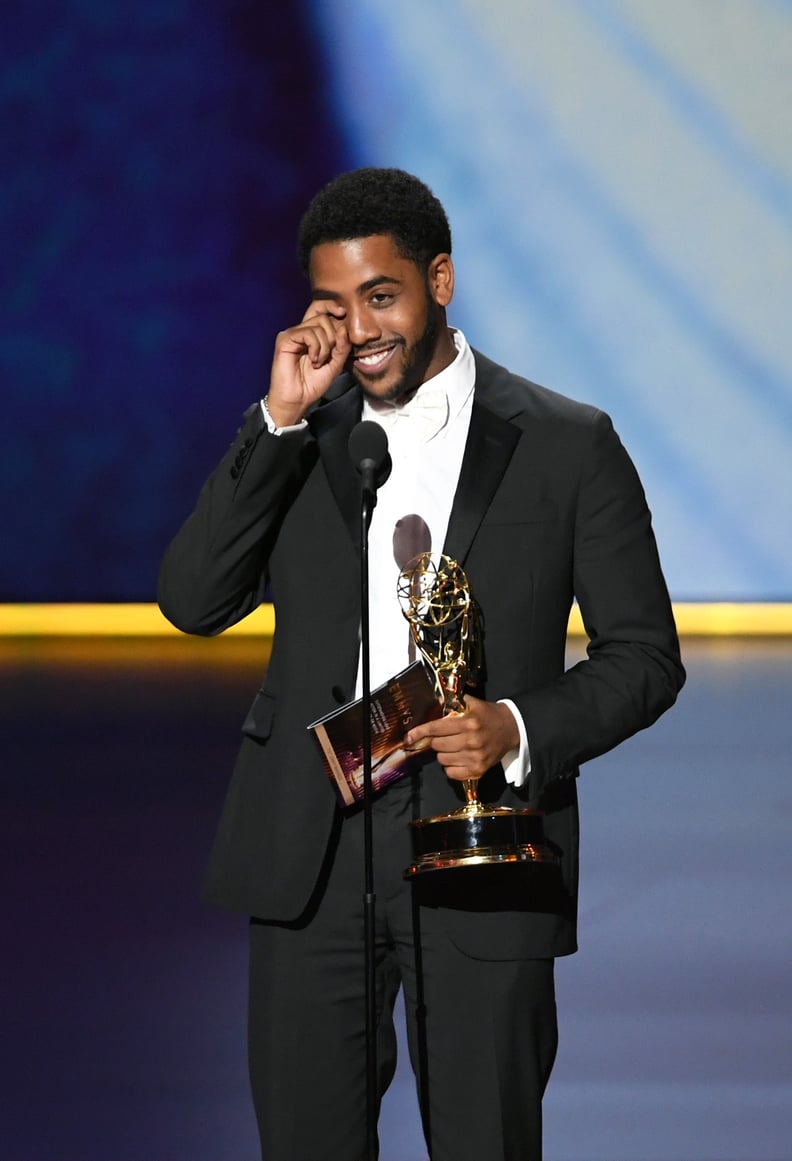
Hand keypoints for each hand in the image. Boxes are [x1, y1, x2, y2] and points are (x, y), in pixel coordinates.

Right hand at [267, 304, 350, 425]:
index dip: (331, 306)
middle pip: (323, 317)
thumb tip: (344, 328)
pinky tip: (312, 360)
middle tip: (327, 357)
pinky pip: (308, 333)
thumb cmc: (313, 383)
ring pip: (318, 325)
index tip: (343, 312)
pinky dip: (316, 348)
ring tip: (318, 362)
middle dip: (333, 337)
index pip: (321, 310)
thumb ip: (342, 347)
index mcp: (311, 334)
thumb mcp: (335, 364)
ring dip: (325, 347)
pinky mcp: (285, 339)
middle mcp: (301, 331)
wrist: (298, 399)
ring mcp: (292, 334)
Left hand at [404, 696, 518, 781]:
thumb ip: (453, 705)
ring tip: (453, 747)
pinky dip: (450, 767)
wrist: (512, 728)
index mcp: (468, 723)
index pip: (436, 728)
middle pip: (437, 745)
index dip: (420, 732)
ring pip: (442, 760)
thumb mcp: (472, 703)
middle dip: (436, 740)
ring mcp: (475, 757)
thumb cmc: (488, 715)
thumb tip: (431, 707)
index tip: (408, 737)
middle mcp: (471, 741)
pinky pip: (451, 773)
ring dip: (443, 753)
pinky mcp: (479, 770)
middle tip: (444, 737)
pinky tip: (458, 758)